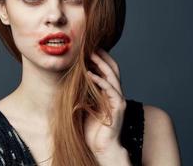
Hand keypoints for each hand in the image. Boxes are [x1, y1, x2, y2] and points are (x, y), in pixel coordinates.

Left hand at [84, 48, 129, 164]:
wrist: (100, 146)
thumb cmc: (92, 127)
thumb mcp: (85, 104)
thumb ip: (84, 91)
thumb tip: (74, 78)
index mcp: (109, 92)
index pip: (107, 71)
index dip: (100, 59)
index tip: (88, 49)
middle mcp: (116, 93)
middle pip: (112, 69)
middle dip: (102, 57)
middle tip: (90, 47)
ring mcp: (118, 100)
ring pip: (112, 76)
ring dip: (101, 64)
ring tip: (90, 55)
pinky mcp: (118, 107)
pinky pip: (110, 90)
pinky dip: (100, 81)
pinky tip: (89, 74)